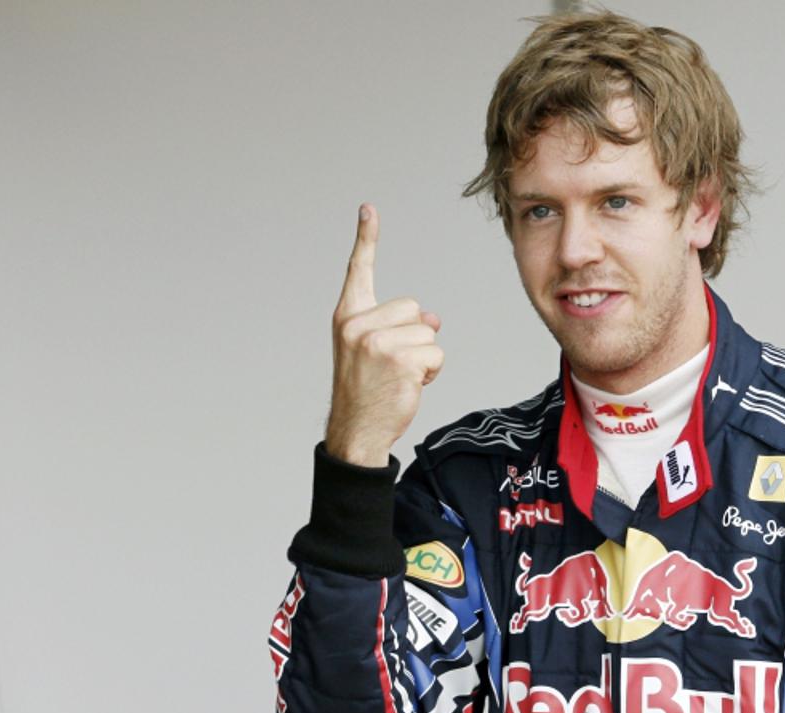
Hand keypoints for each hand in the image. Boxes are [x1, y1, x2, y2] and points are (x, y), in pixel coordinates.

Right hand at [324, 204, 442, 466]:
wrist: (356, 431)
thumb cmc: (366, 390)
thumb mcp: (372, 351)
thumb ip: (396, 325)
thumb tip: (433, 317)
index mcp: (348, 317)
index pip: (358, 271)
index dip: (366, 239)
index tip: (368, 209)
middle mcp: (358, 324)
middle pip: (413, 308)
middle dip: (413, 336)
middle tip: (392, 365)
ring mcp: (378, 342)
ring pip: (428, 332)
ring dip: (423, 357)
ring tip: (399, 377)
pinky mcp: (400, 360)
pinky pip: (436, 353)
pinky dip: (432, 371)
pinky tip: (410, 385)